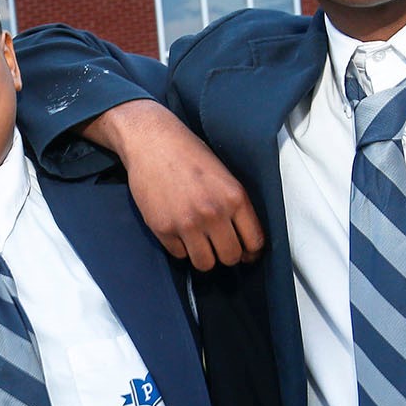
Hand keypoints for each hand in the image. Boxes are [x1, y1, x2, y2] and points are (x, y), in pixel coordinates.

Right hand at [83, 100, 263, 270]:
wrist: (151, 141)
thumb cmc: (187, 154)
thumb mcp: (224, 176)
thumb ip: (235, 207)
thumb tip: (245, 240)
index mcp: (235, 197)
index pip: (254, 242)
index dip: (251, 252)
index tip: (245, 253)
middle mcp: (214, 213)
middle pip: (230, 257)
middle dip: (226, 254)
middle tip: (218, 245)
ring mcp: (187, 223)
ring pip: (205, 264)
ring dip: (203, 256)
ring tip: (198, 242)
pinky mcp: (163, 228)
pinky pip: (179, 254)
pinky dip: (180, 247)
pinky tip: (178, 230)